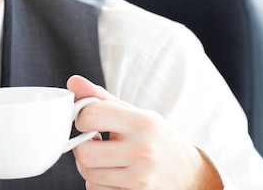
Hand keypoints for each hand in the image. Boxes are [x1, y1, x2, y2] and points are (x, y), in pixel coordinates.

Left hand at [67, 75, 222, 189]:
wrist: (189, 174)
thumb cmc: (156, 138)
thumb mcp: (135, 113)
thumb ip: (101, 99)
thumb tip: (73, 82)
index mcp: (143, 123)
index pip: (90, 115)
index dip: (81, 117)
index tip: (88, 120)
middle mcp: (143, 152)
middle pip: (84, 152)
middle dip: (82, 146)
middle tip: (94, 142)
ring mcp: (140, 180)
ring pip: (88, 174)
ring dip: (90, 165)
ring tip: (107, 157)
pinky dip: (98, 182)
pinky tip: (114, 173)